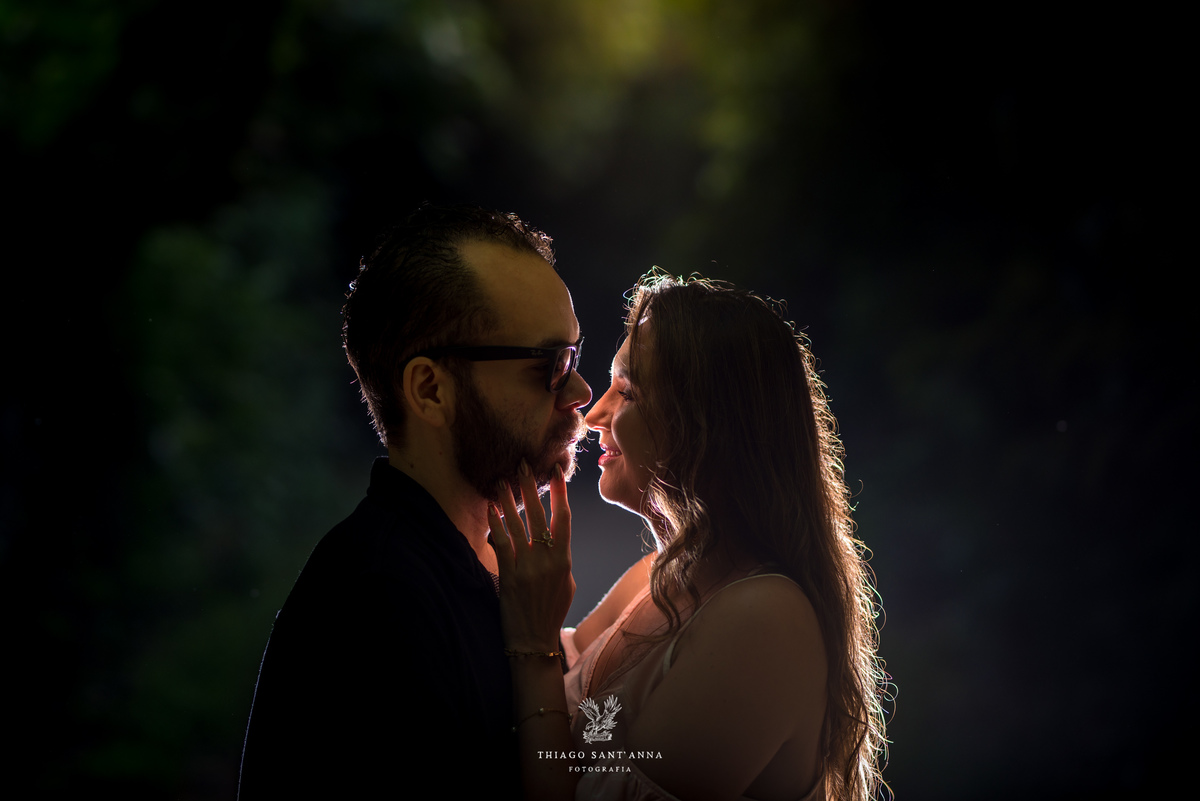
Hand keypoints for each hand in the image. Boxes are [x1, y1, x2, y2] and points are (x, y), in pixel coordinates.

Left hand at [488, 460, 575, 651]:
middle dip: (530, 488)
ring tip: (501, 481)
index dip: (560, 493)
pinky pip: (501, 543)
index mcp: (564, 559)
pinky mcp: (509, 575)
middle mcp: (548, 559)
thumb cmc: (551, 611)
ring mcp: (528, 566)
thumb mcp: (566, 583)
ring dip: (508, 500)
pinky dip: (495, 523)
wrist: (534, 641)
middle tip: (523, 465)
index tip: (556, 472)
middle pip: (539, 515)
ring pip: (517, 525)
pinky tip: (490, 508)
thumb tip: (553, 537)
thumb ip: (560, 558)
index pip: (564, 518)